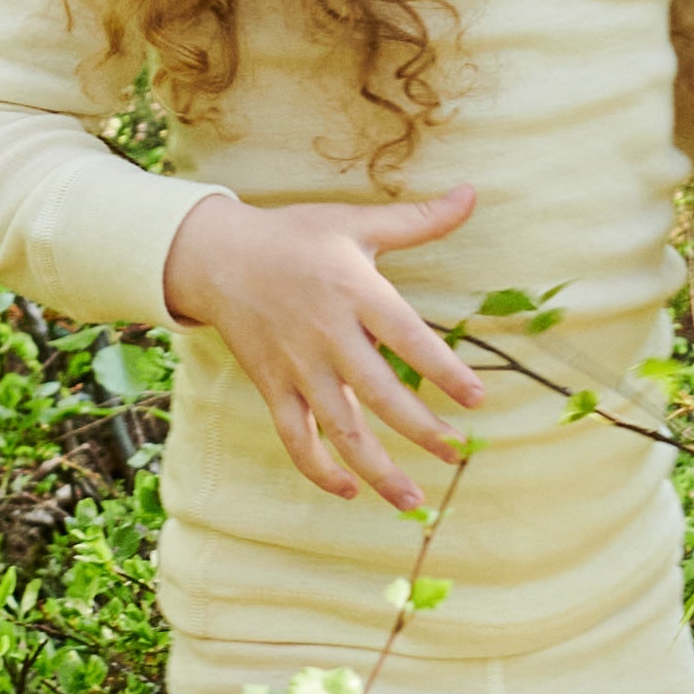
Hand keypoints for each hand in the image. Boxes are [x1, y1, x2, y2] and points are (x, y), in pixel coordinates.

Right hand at [162, 186, 485, 508]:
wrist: (217, 256)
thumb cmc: (295, 237)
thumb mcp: (355, 222)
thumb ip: (418, 220)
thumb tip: (471, 193)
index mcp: (354, 291)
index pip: (407, 337)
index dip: (442, 370)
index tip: (476, 400)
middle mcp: (327, 334)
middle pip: (378, 392)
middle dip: (419, 430)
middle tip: (456, 455)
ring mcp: (297, 366)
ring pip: (340, 427)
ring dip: (377, 467)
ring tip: (412, 500)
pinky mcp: (272, 386)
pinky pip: (295, 437)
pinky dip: (318, 469)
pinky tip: (349, 490)